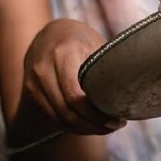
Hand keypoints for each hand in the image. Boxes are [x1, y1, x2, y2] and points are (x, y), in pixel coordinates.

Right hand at [22, 19, 125, 134]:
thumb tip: (128, 94)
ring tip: (105, 128)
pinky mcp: (31, 92)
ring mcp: (33, 83)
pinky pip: (52, 116)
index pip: (75, 97)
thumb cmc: (79, 37)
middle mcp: (43, 70)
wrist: (48, 32)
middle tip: (114, 127)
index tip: (117, 120)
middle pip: (66, 112)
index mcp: (62, 55)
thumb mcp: (94, 44)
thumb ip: (105, 67)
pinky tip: (89, 125)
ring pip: (59, 118)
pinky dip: (72, 125)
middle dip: (93, 126)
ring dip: (83, 129)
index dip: (96, 115)